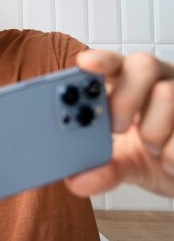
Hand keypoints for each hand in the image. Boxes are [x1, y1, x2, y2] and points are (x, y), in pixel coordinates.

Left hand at [66, 50, 173, 196]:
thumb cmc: (154, 156)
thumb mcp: (127, 164)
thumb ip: (103, 169)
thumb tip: (76, 181)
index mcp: (129, 84)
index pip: (113, 61)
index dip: (100, 59)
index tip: (85, 64)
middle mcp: (158, 81)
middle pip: (142, 66)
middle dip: (125, 97)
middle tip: (116, 128)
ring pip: (167, 93)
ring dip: (152, 130)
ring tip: (151, 150)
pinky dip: (172, 152)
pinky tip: (170, 163)